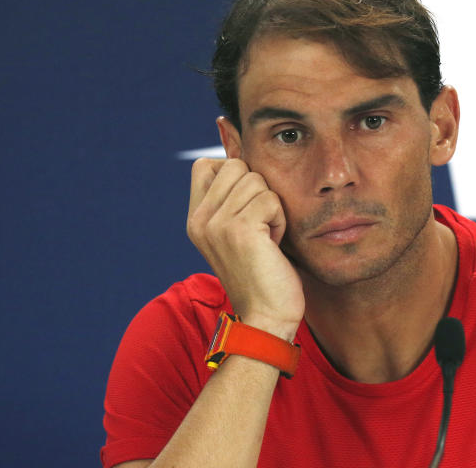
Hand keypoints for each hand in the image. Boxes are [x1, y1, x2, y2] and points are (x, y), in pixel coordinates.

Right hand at [187, 158, 304, 339]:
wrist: (266, 317)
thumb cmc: (261, 273)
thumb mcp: (236, 233)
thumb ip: (231, 200)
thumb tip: (242, 160)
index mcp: (195, 219)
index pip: (206, 164)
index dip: (235, 175)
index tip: (246, 207)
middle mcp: (200, 219)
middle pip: (237, 166)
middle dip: (259, 191)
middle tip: (260, 226)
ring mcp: (216, 224)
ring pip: (257, 180)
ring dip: (272, 208)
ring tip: (266, 238)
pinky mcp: (240, 230)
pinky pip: (271, 199)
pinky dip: (280, 220)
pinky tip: (273, 245)